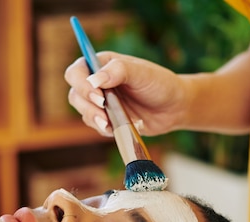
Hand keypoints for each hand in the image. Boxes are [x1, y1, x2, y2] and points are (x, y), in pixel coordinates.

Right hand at [64, 51, 186, 136]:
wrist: (174, 108)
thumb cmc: (160, 84)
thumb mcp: (142, 73)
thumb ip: (119, 70)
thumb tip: (94, 80)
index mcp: (102, 64)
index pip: (76, 71)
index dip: (81, 84)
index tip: (98, 96)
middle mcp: (97, 82)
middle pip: (75, 94)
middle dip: (87, 106)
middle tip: (104, 114)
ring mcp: (101, 102)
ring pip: (83, 111)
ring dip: (94, 119)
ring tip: (110, 124)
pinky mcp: (107, 119)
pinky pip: (96, 126)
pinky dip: (104, 128)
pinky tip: (118, 127)